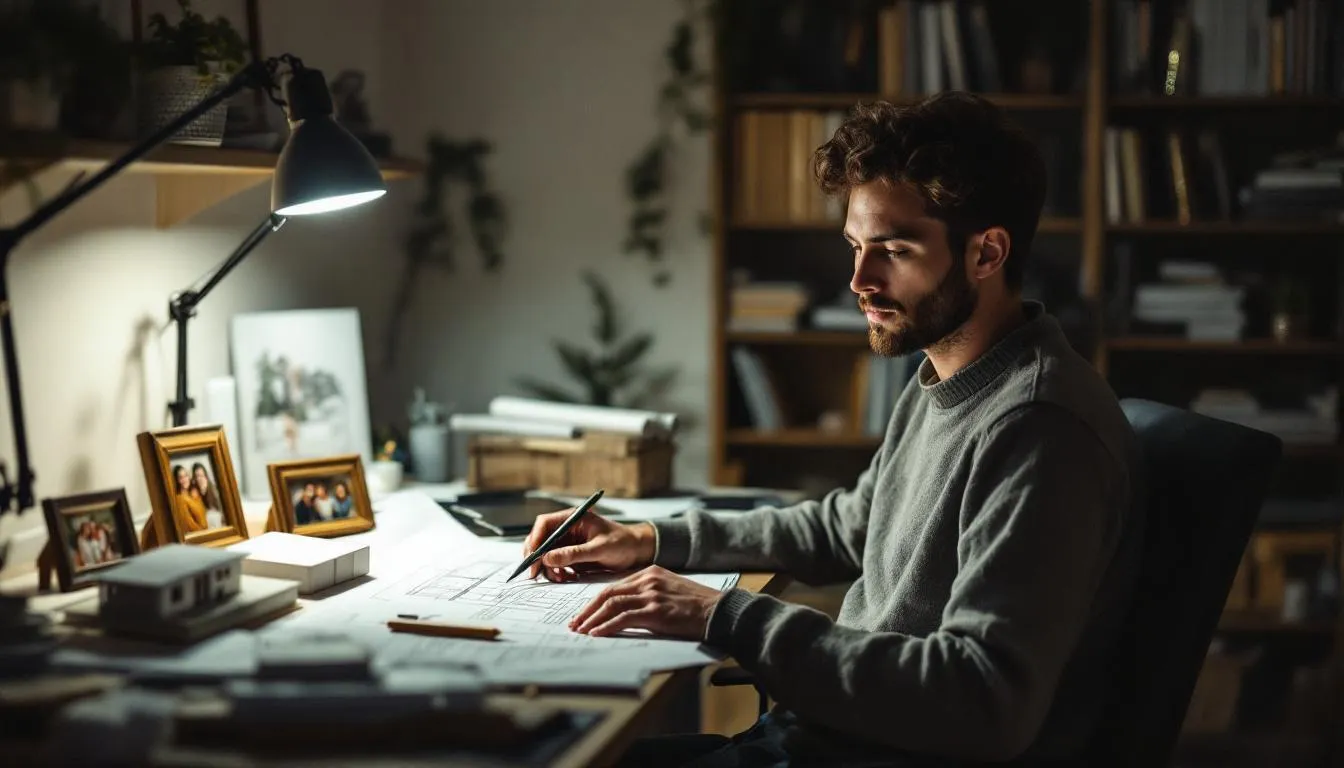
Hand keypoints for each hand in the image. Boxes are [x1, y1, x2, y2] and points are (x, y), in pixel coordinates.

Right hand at [522, 511, 655, 581]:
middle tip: (536, 573)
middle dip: (537, 557)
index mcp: (573, 518)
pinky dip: (556, 572)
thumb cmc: (623, 543)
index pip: (544, 524)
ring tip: (560, 577)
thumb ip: (574, 554)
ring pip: (545, 554)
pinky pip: (555, 563)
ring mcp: (568, 542)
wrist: (637, 552)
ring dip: (547, 567)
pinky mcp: (571, 555)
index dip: (535, 539)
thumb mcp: (599, 549)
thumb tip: (548, 558)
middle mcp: (567, 529)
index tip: (533, 556)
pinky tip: (566, 577)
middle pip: (540, 540)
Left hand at [569, 566, 722, 638]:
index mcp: (650, 572)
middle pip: (607, 593)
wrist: (719, 611)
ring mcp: (651, 594)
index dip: (595, 601)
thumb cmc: (697, 605)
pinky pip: (623, 618)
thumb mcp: (670, 590)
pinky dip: (606, 626)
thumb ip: (649, 593)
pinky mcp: (656, 610)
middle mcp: (648, 580)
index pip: (614, 586)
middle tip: (574, 623)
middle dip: (587, 609)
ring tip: (580, 631)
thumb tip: (624, 610)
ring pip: (611, 604)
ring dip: (592, 619)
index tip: (584, 613)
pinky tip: (596, 634)